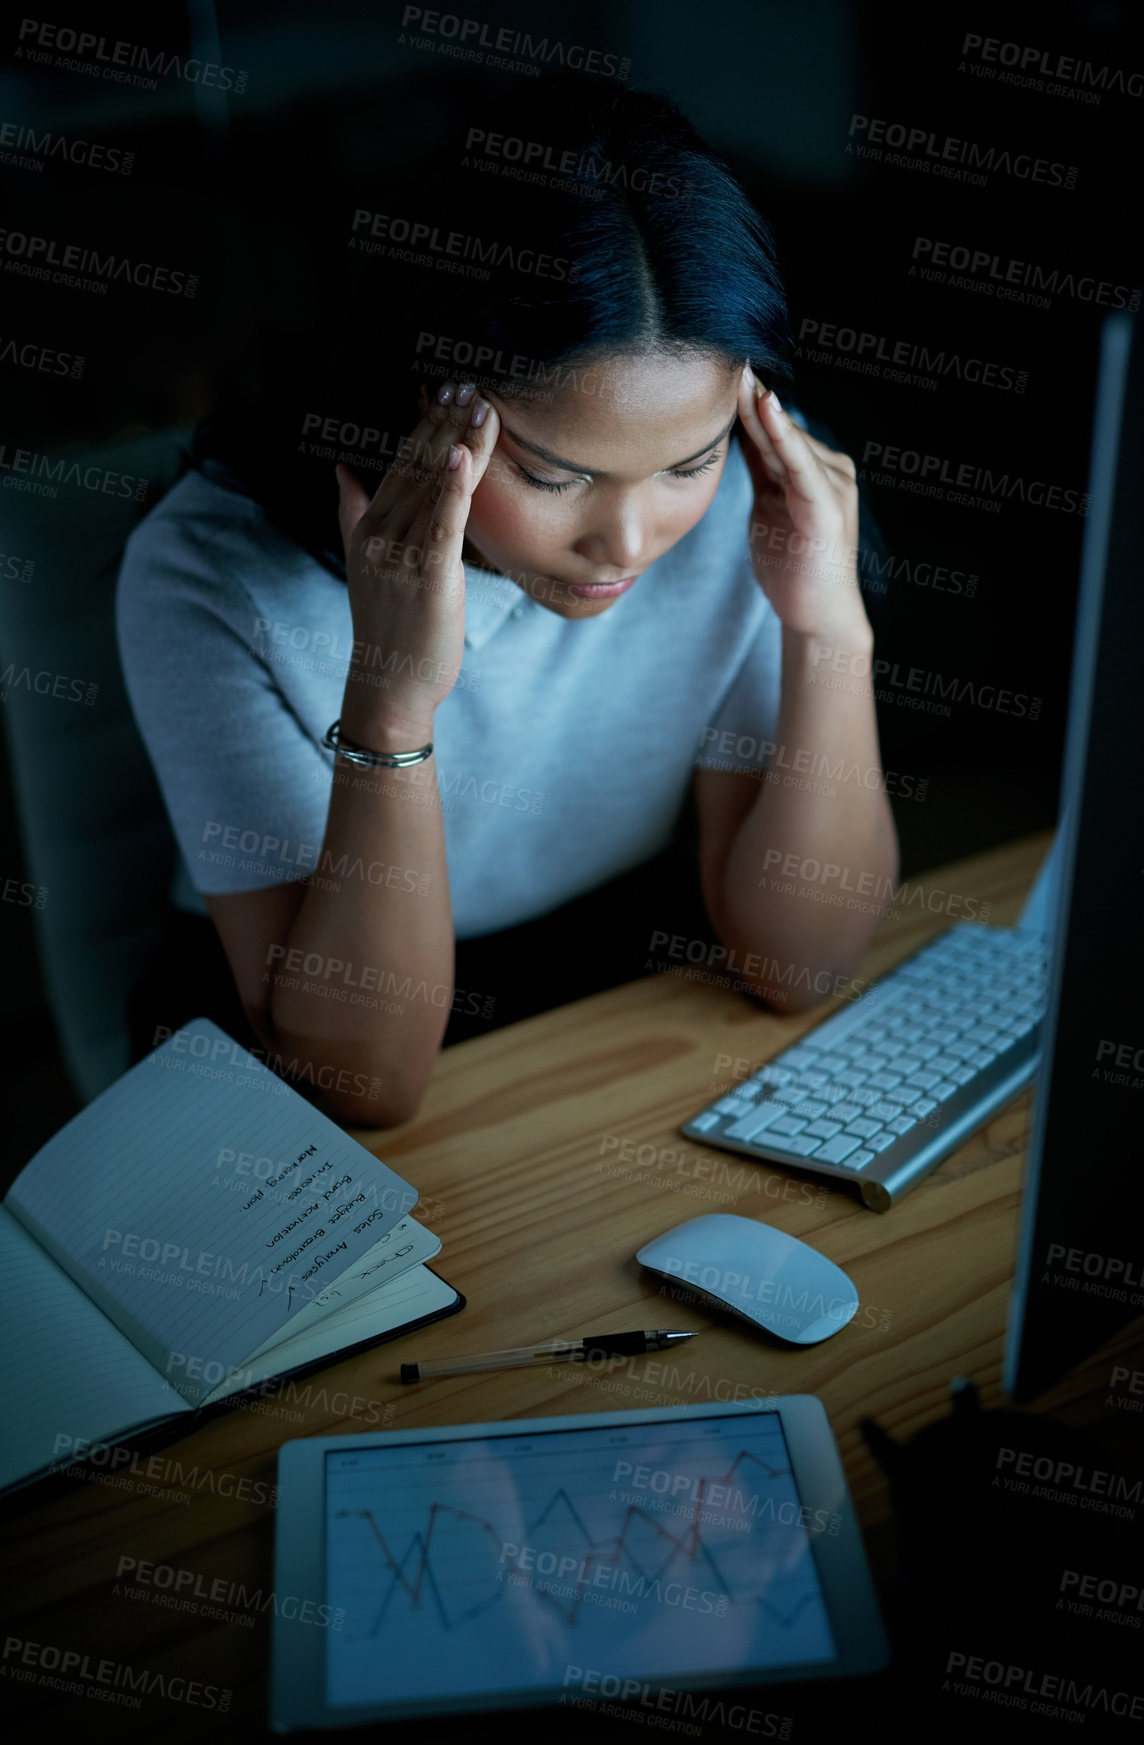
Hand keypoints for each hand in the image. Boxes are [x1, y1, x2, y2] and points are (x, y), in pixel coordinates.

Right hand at [335, 382, 499, 738]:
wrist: (389, 684)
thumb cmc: (388, 627)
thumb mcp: (364, 563)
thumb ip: (352, 512)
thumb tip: (340, 470)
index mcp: (369, 527)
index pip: (402, 464)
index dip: (426, 426)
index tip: (449, 391)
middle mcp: (381, 535)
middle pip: (418, 467)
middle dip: (445, 423)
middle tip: (471, 382)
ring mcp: (402, 556)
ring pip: (434, 489)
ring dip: (460, 443)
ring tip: (483, 406)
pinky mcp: (427, 579)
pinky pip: (442, 525)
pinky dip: (454, 489)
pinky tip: (464, 456)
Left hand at [736, 364, 870, 648]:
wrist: (815, 617)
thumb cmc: (792, 565)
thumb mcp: (767, 507)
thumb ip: (760, 470)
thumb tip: (735, 433)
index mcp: (809, 469)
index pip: (768, 428)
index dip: (741, 399)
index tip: (715, 365)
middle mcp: (827, 468)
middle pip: (776, 426)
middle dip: (748, 394)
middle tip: (721, 353)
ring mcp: (832, 486)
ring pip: (787, 439)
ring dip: (759, 407)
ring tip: (735, 373)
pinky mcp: (828, 508)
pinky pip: (800, 465)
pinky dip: (785, 435)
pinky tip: (768, 407)